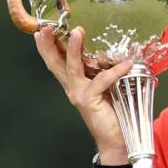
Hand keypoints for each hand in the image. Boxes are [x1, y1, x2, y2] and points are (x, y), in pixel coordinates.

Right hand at [34, 26, 132, 161]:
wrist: (117, 139)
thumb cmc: (114, 112)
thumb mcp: (108, 87)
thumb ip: (106, 71)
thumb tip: (119, 52)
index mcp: (75, 83)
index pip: (57, 62)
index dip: (47, 47)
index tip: (41, 31)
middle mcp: (73, 88)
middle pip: (56, 63)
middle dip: (49, 44)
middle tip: (47, 27)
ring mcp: (79, 94)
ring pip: (73, 67)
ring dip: (73, 49)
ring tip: (77, 32)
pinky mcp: (89, 101)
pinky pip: (102, 81)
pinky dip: (115, 71)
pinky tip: (126, 63)